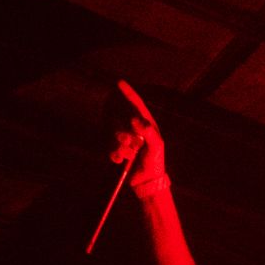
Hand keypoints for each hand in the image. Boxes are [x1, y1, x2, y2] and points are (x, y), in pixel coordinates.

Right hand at [111, 81, 168, 199]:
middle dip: (120, 132)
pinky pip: (108, 147)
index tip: (119, 82)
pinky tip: (121, 161)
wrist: (147, 182)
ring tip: (128, 156)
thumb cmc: (155, 163)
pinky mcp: (115, 149)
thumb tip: (134, 119)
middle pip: (118, 119)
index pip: (135, 104)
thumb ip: (148, 132)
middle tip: (129, 143)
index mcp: (145, 124)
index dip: (127, 93)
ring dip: (118, 146)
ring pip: (111, 133)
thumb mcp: (156, 147)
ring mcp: (123, 138)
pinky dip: (114, 154)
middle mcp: (132, 128)